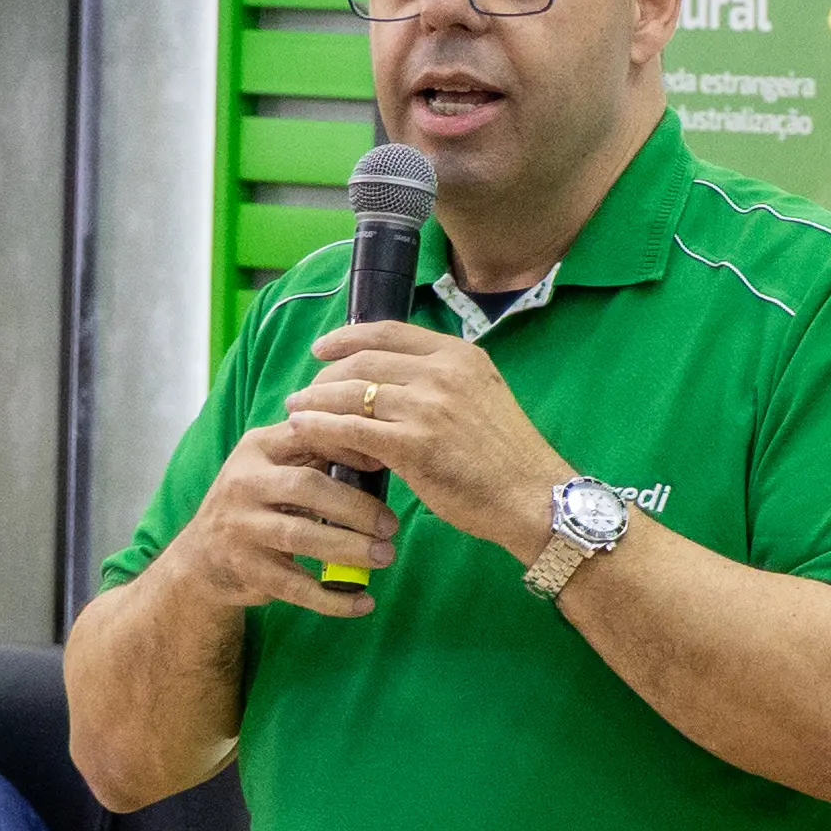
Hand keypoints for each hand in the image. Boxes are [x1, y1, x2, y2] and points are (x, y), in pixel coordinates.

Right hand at [158, 416, 403, 615]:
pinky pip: (294, 586)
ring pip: (300, 536)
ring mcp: (241, 527)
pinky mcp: (246, 569)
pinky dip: (333, 598)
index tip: (385, 461)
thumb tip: (381, 452)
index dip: (347, 446)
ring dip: (349, 548)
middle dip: (355, 507)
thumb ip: (316, 455)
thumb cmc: (258, 503)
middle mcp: (244, 483)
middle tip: (391, 525)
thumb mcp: (275, 467)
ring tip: (385, 556)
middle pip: (306, 487)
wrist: (202, 556)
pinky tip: (363, 602)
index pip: (306, 435)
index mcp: (257, 448)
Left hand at [289, 321, 575, 557]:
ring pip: (351, 394)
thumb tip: (394, 384)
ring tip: (296, 412)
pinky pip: (350, 429)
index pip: (389, 331)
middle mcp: (442, 372)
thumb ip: (443, 384)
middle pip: (363, 361)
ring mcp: (427, 407)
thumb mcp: (482, 398)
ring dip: (315, 403)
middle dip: (325, 377)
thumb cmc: (508, 459)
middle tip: (304, 394)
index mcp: (459, 356)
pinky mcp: (413, 444)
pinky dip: (321, 428)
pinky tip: (304, 432)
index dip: (347, 337)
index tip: (322, 349)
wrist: (534, 498)